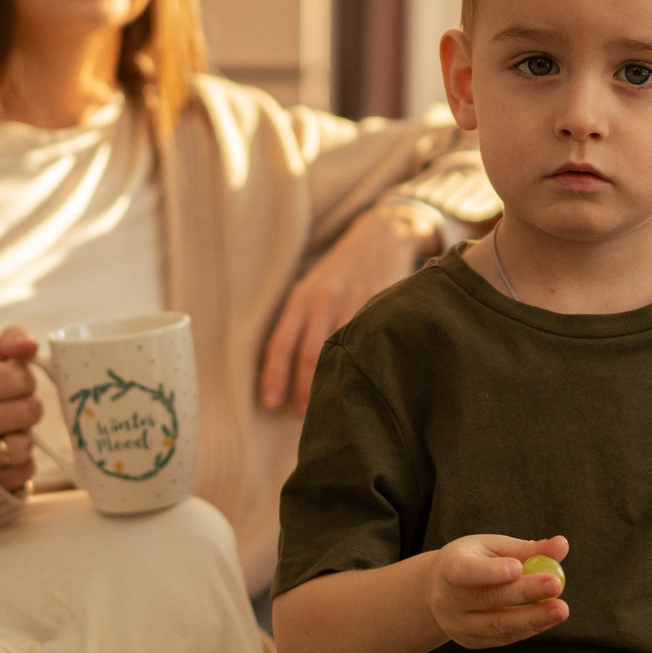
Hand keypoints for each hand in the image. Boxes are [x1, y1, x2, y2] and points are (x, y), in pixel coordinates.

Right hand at [0, 327, 44, 493]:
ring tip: (1, 436)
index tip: (10, 387)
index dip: (23, 381)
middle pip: (30, 410)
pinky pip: (25, 471)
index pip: (20, 378)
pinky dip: (19, 465)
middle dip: (26, 409)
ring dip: (22, 440)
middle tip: (9, 412)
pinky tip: (1, 458)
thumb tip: (29, 346)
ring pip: (27, 445)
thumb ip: (5, 346)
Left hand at [261, 204, 440, 411]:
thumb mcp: (313, 287)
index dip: (274, 376)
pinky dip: (364, 365)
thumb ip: (299, 320)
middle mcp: (324, 300)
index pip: (281, 343)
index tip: (269, 404)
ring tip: (334, 408)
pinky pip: (370, 340)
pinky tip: (365, 383)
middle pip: (309, 354)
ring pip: (341, 351)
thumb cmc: (341, 271)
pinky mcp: (382, 303)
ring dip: (335, 383)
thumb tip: (280, 367)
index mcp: (302, 297)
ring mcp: (355, 301)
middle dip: (304, 389)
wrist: (381, 235)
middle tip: (305, 417)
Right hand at [425, 533, 570, 650]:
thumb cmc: (474, 560)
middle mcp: (447, 600)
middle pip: (487, 600)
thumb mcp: (493, 547)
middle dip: (524, 593)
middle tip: (556, 585)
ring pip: (498, 626)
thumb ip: (527, 549)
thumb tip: (562, 545)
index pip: (465, 572)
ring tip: (561, 609)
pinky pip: (504, 637)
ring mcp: (458, 625)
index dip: (491, 572)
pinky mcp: (470, 642)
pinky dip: (529, 628)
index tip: (519, 567)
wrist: (440, 590)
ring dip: (533, 618)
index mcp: (449, 567)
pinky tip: (548, 618)